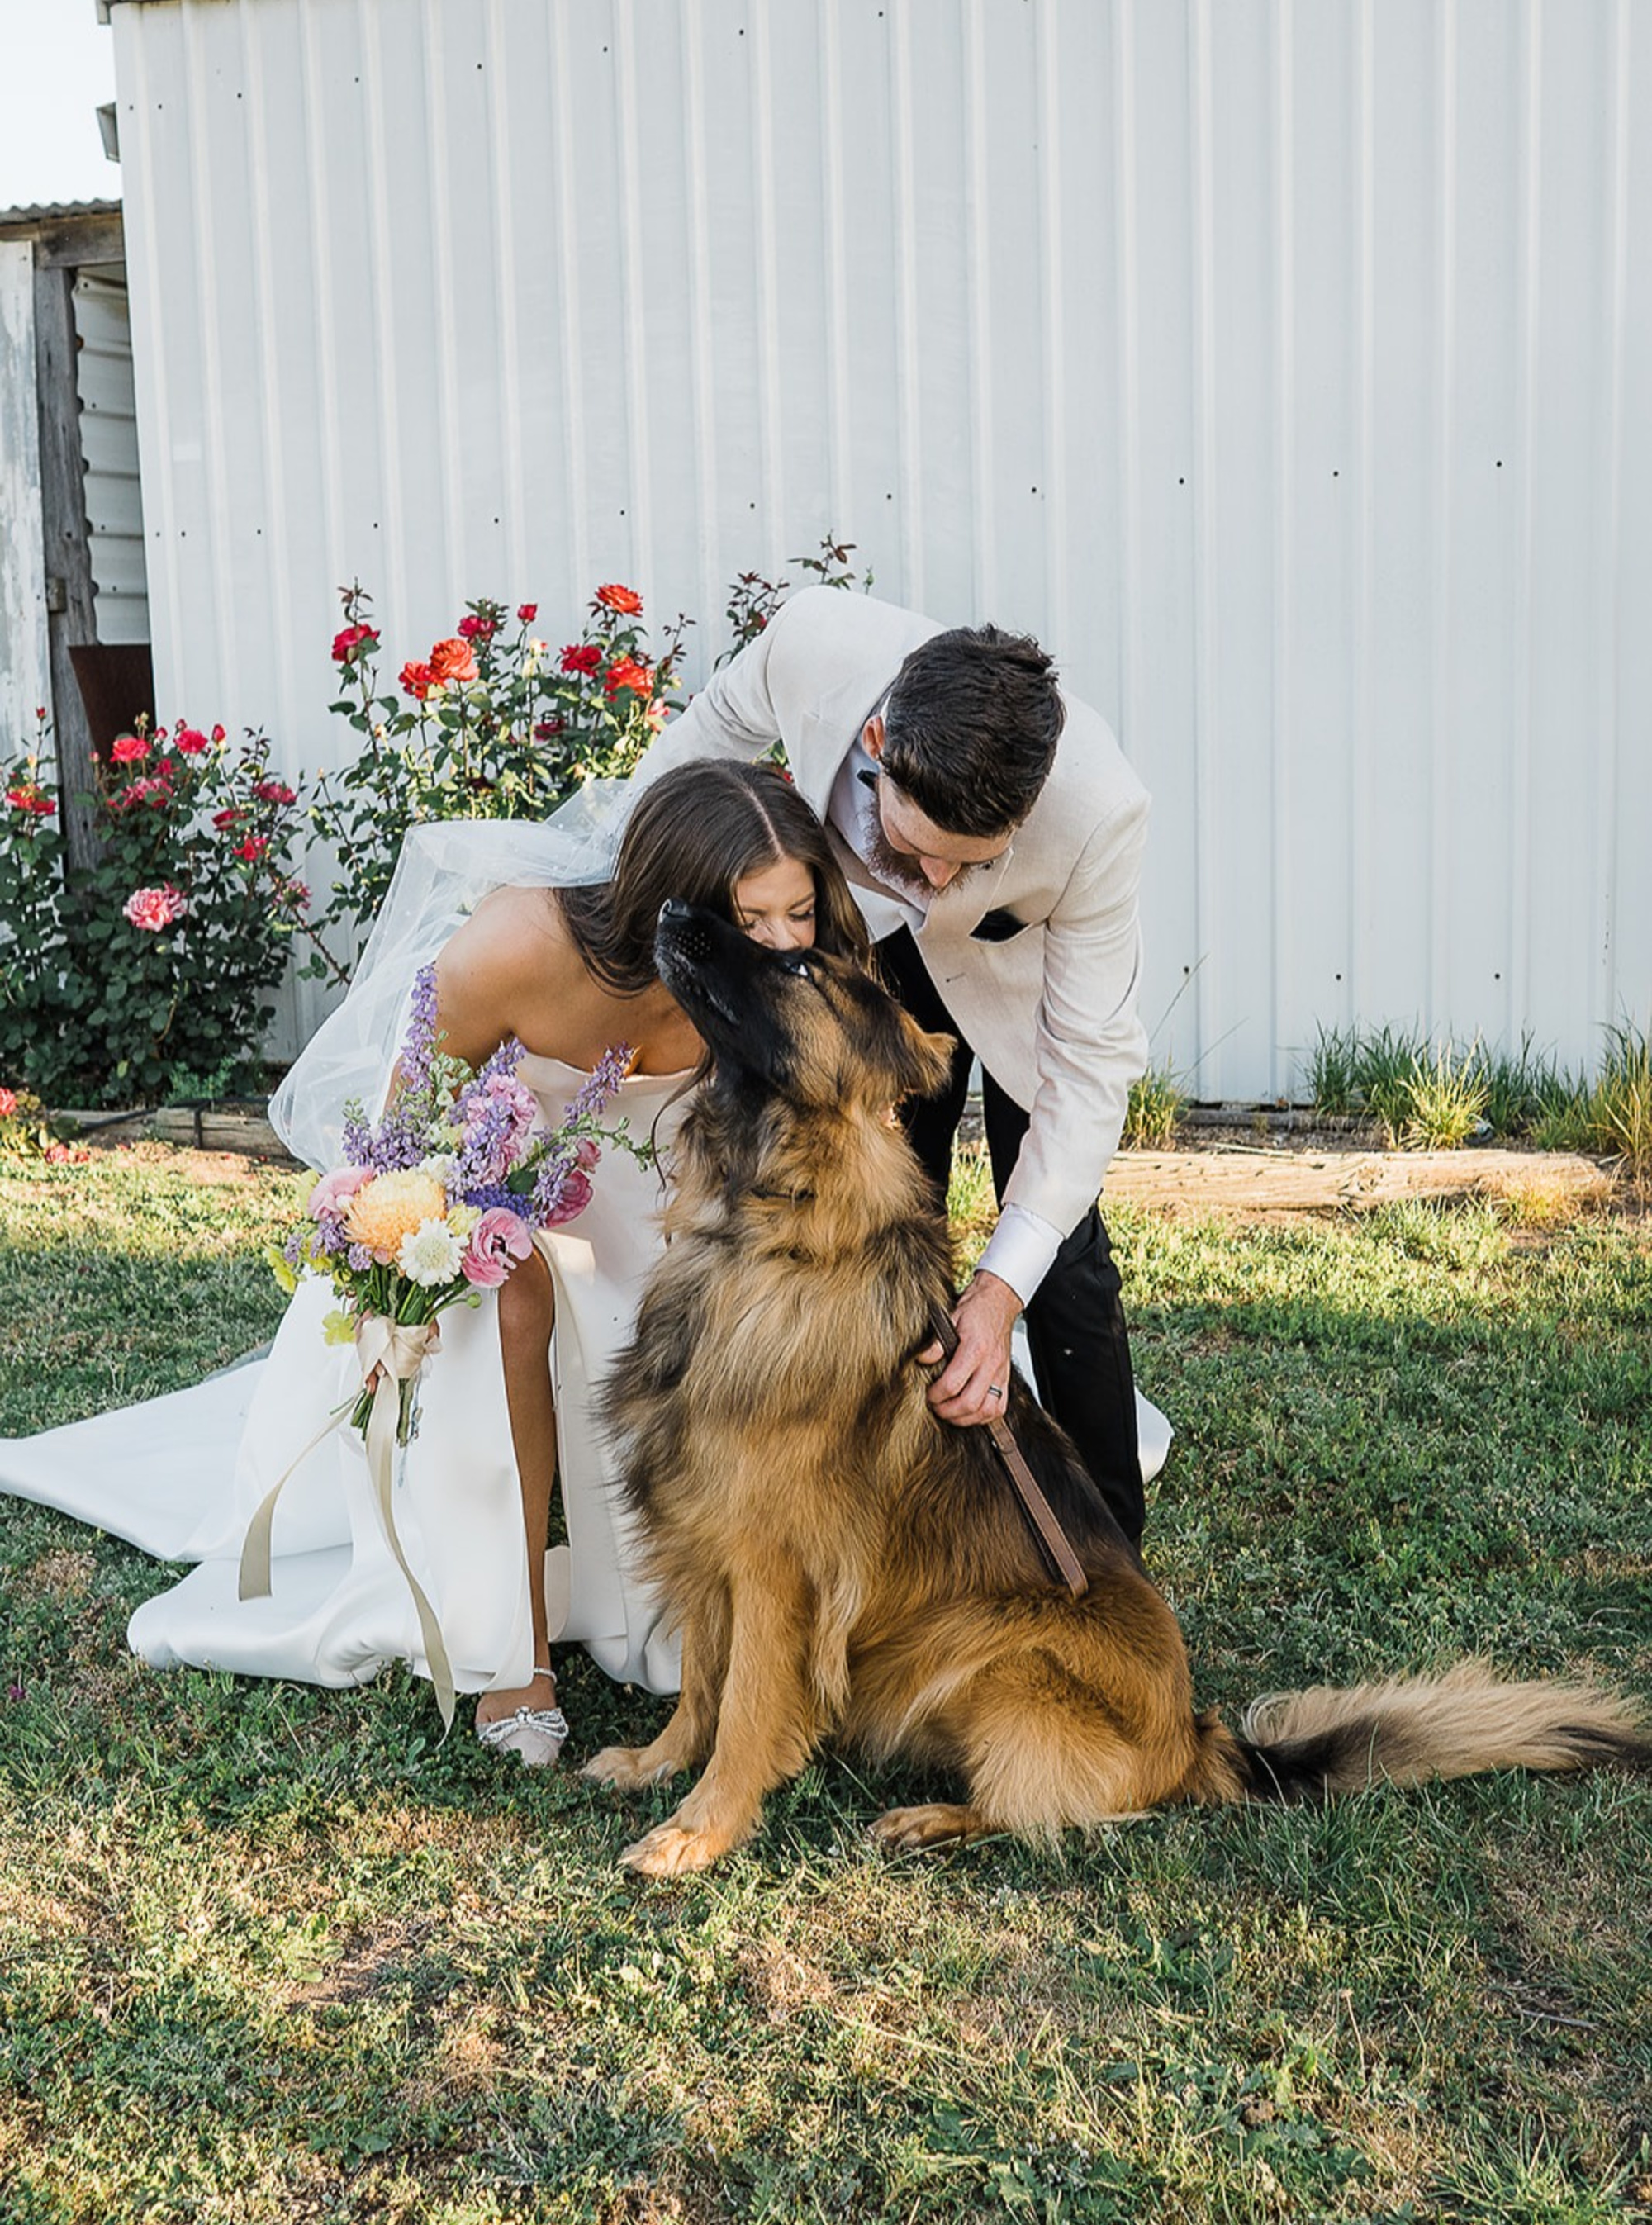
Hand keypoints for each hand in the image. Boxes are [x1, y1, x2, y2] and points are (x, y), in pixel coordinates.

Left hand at [918, 1270, 1020, 1426]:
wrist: (1000, 1301)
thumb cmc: (976, 1309)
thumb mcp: (950, 1318)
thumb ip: (935, 1342)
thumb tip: (922, 1359)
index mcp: (975, 1349)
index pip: (953, 1383)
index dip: (936, 1395)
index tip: (928, 1395)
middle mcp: (991, 1364)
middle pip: (970, 1403)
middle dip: (948, 1411)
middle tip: (935, 1407)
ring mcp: (1001, 1373)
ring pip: (987, 1410)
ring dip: (966, 1418)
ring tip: (950, 1413)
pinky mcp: (1006, 1377)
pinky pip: (1000, 1407)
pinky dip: (984, 1416)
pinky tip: (971, 1412)